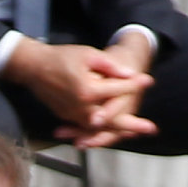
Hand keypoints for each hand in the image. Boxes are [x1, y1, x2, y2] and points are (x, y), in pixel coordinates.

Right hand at [9, 38, 155, 145]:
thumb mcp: (88, 54)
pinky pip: (88, 128)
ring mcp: (74, 115)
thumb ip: (110, 66)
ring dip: (120, 131)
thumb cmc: (62, 57)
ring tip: (137, 132)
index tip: (149, 80)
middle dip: (133, 124)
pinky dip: (102, 131)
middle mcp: (82, 107)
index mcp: (88, 90)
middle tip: (152, 128)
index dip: (135, 84)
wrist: (35, 68)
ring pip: (101, 128)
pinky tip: (116, 131)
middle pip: (113, 120)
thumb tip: (129, 75)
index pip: (117, 89)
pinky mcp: (68, 118)